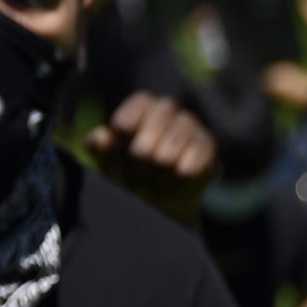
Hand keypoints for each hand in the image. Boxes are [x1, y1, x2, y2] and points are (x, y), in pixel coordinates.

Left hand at [85, 91, 216, 223]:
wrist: (156, 204)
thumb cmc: (127, 175)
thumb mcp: (107, 162)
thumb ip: (98, 147)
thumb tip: (103, 136)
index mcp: (142, 107)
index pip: (141, 102)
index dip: (129, 123)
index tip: (122, 141)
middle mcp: (168, 111)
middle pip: (159, 119)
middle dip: (142, 151)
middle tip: (137, 172)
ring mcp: (191, 126)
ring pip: (175, 141)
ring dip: (159, 168)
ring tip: (153, 181)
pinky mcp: (208, 145)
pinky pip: (196, 156)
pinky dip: (178, 176)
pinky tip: (171, 184)